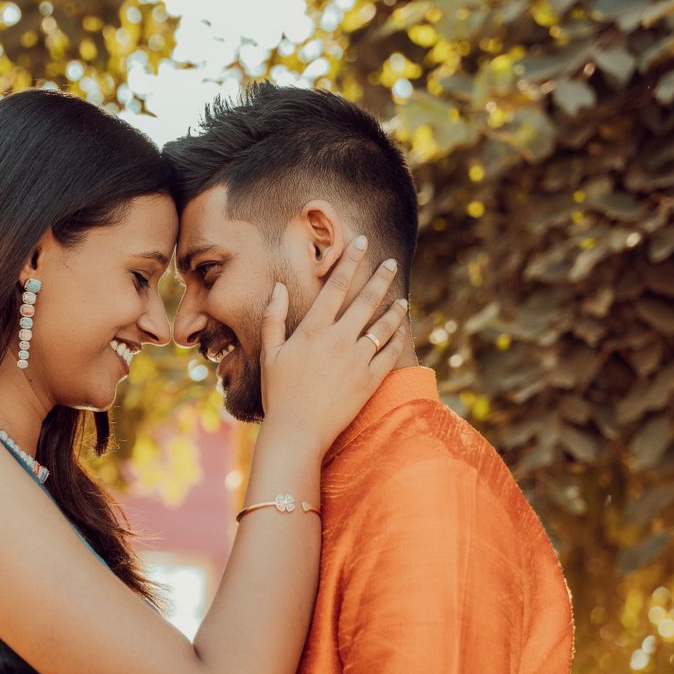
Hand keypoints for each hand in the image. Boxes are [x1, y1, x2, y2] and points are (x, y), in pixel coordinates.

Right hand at [260, 238, 408, 456]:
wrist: (298, 430)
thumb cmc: (279, 392)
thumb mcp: (270, 352)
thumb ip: (273, 317)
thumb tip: (278, 287)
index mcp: (314, 330)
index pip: (335, 286)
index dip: (350, 261)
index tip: (362, 243)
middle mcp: (338, 340)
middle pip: (366, 301)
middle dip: (380, 278)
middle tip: (391, 262)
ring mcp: (357, 360)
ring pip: (383, 327)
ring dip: (395, 309)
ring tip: (403, 299)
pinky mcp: (370, 380)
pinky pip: (390, 354)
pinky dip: (398, 339)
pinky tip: (403, 330)